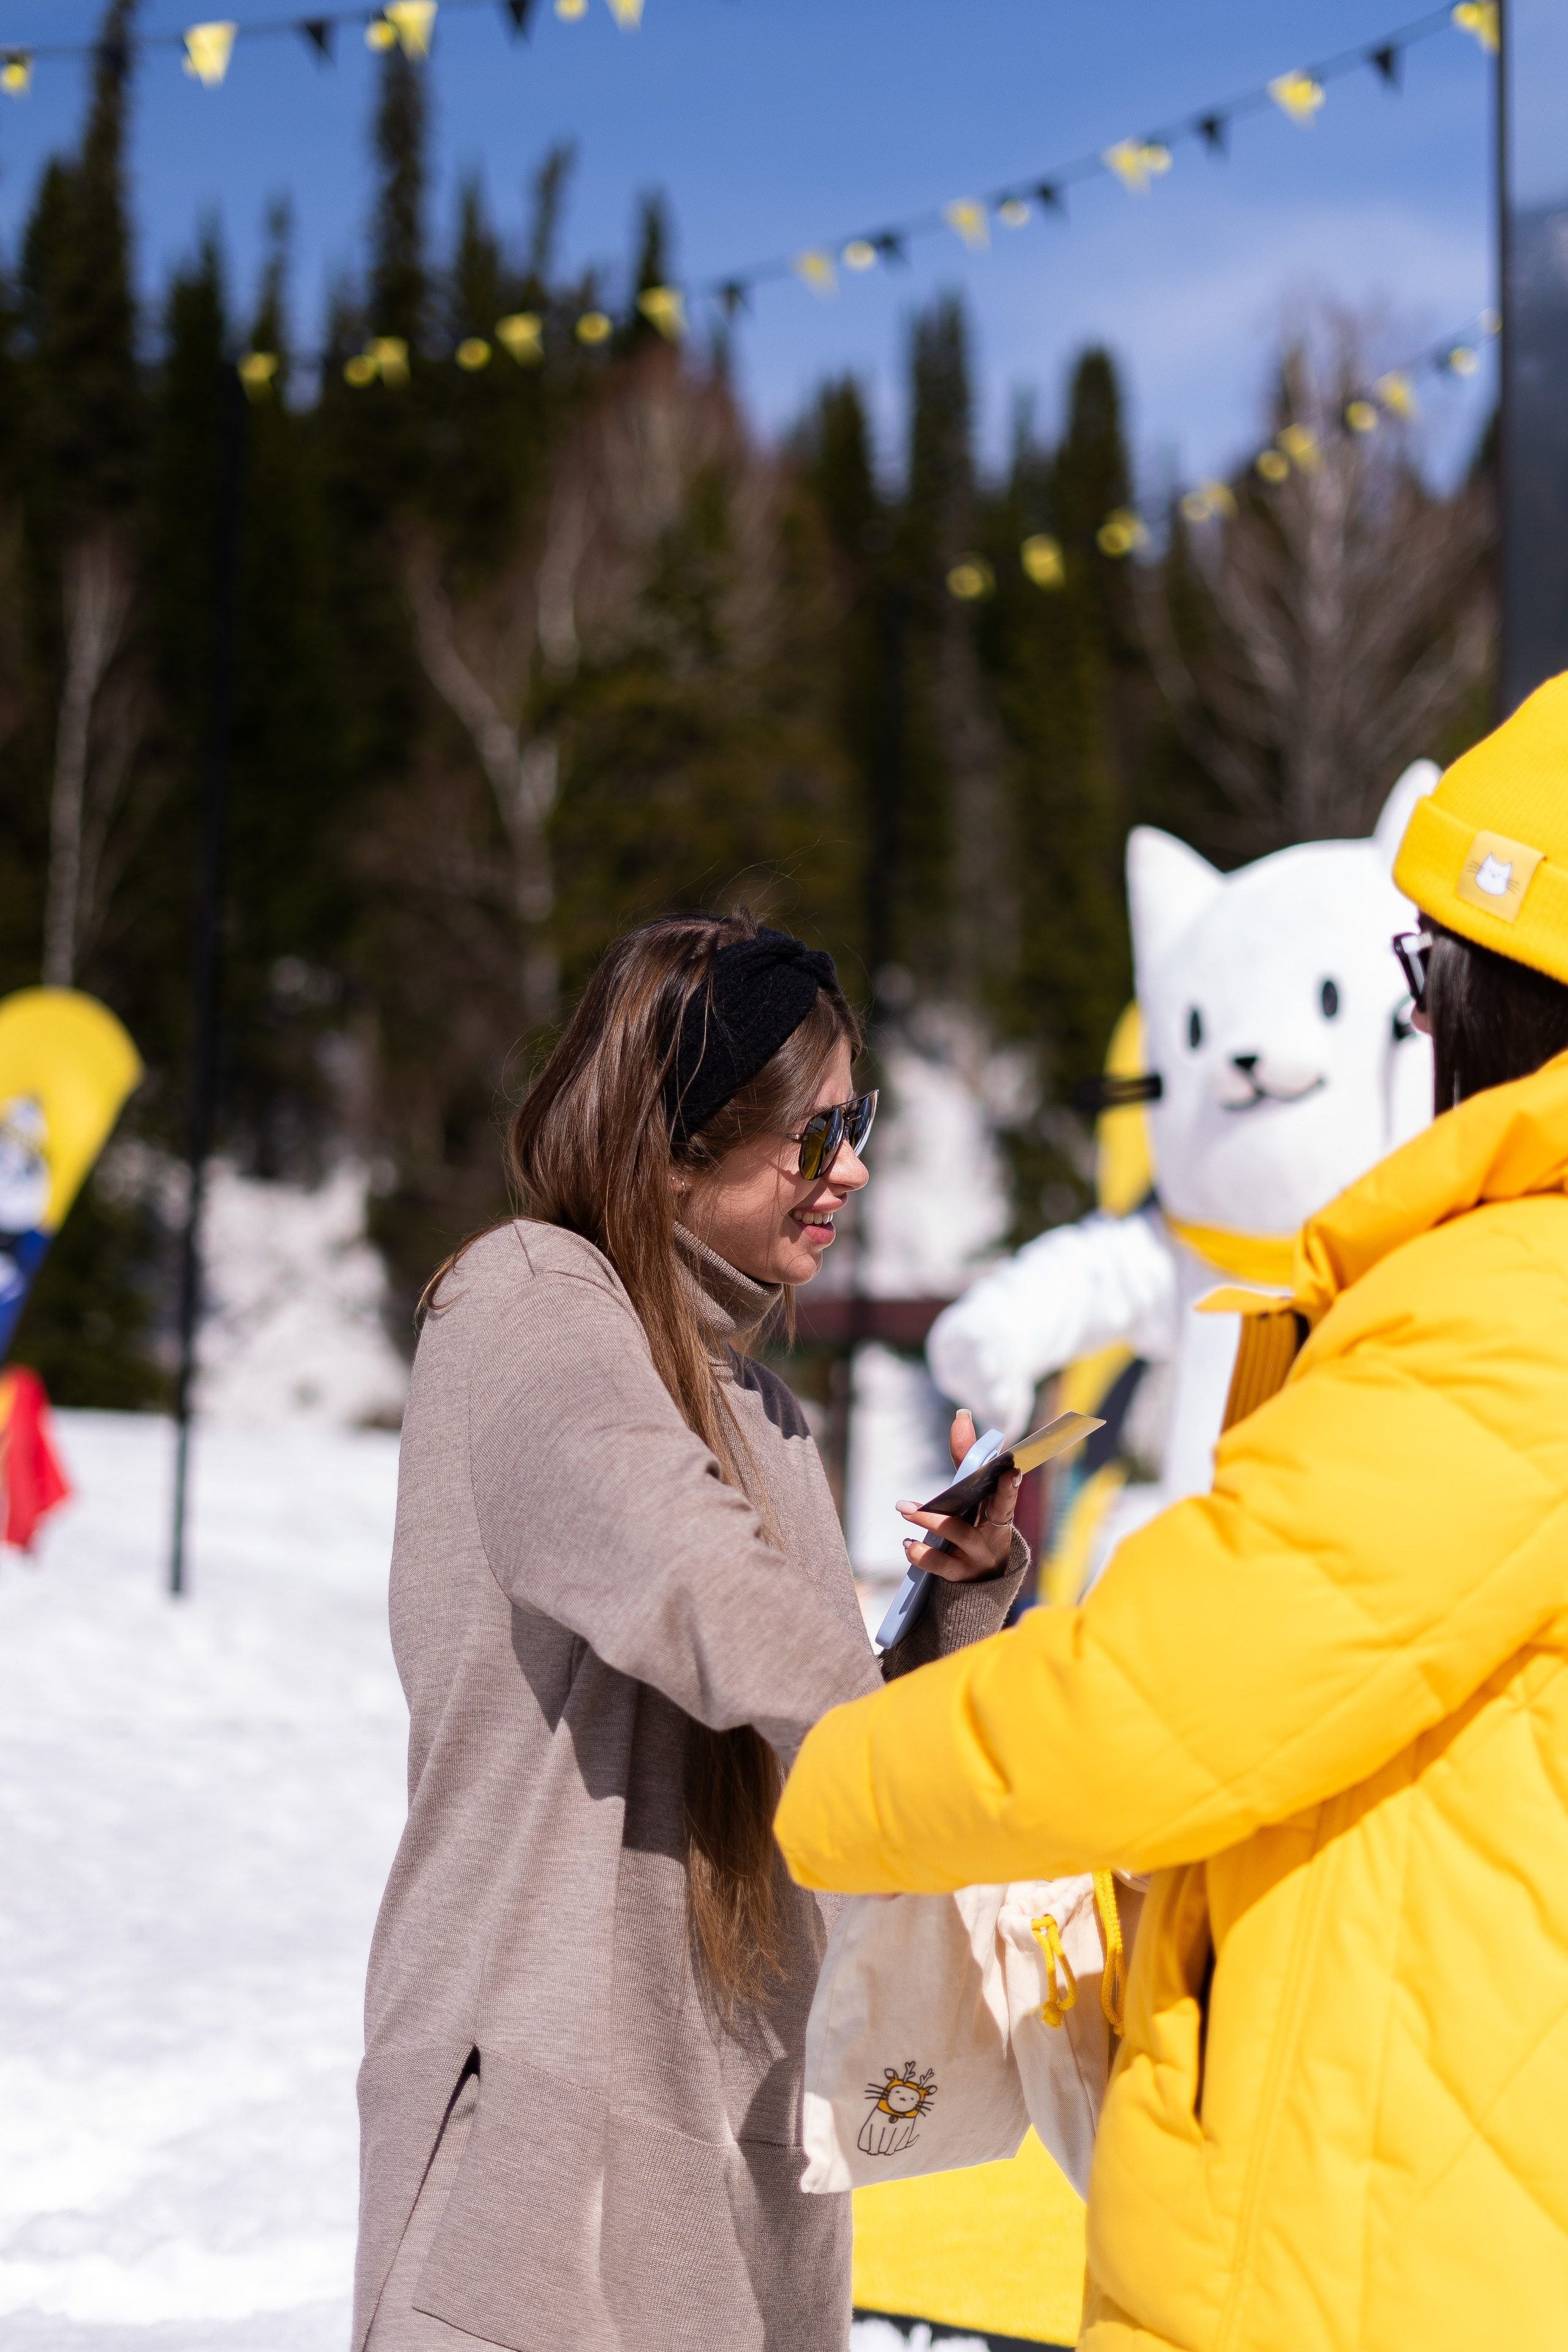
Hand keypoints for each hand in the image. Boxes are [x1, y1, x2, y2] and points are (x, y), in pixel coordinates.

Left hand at [895, 1409, 1020, 1584]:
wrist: (984, 1579)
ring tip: (904, 1508)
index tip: (1011, 1471)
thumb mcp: (974, 1495)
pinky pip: (940, 1565)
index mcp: (999, 1514)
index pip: (1006, 1499)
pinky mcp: (960, 1575)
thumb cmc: (977, 1523)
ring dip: (928, 1520)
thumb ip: (966, 1457)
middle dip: (954, 1506)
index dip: (1009, 1486)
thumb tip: (962, 1415)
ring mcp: (977, 1558)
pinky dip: (921, 1553)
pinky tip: (908, 1543)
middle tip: (925, 1497)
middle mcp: (992, 1535)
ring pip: (956, 1535)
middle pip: (976, 1520)